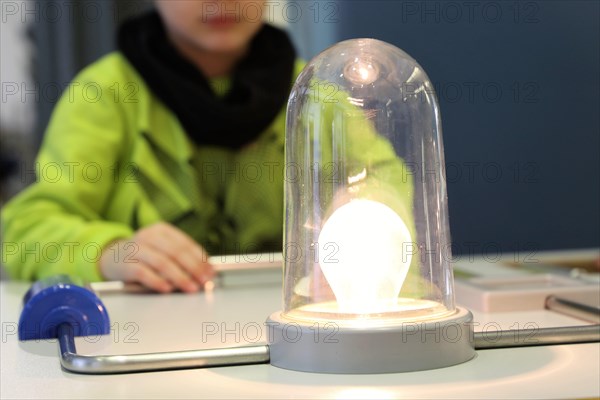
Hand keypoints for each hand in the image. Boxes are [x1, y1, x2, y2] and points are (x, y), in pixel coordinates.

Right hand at [99, 222, 214, 292]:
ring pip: (162, 262)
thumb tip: (206, 270)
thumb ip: (182, 258)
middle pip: (176, 252)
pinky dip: (157, 281)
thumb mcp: (162, 250)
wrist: (111, 257)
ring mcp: (135, 249)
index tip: (211, 271)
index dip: (201, 258)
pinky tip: (167, 288)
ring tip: (191, 287)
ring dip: (180, 276)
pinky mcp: (124, 264)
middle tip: (205, 281)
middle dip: (194, 268)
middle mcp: (148, 236)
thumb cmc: (144, 255)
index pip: (186, 243)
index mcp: (162, 230)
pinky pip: (143, 272)